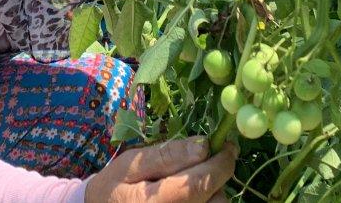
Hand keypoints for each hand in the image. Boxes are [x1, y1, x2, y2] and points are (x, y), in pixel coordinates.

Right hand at [84, 137, 237, 202]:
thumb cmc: (114, 186)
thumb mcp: (132, 164)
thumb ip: (167, 155)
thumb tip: (204, 144)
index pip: (203, 183)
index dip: (221, 162)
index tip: (226, 145)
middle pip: (217, 198)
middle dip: (217, 177)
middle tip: (204, 162)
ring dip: (212, 191)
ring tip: (189, 180)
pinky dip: (205, 201)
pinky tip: (189, 194)